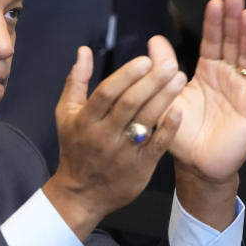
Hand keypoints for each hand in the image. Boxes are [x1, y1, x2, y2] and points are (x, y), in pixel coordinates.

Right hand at [44, 40, 185, 239]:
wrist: (81, 195)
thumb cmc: (75, 148)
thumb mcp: (65, 114)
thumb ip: (76, 81)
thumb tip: (83, 50)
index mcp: (85, 120)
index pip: (106, 93)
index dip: (126, 75)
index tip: (145, 60)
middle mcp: (103, 135)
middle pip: (129, 104)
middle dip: (151, 82)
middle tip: (171, 64)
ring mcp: (122, 152)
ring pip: (144, 121)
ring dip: (164, 98)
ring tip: (180, 78)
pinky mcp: (139, 167)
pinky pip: (156, 145)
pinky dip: (168, 128)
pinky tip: (179, 110)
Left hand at [169, 0, 245, 184]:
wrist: (195, 165)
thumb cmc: (181, 132)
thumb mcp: (167, 96)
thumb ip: (162, 69)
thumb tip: (153, 39)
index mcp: (207, 72)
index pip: (213, 41)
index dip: (214, 22)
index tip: (214, 1)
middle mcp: (228, 77)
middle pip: (233, 42)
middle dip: (233, 19)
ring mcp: (242, 90)